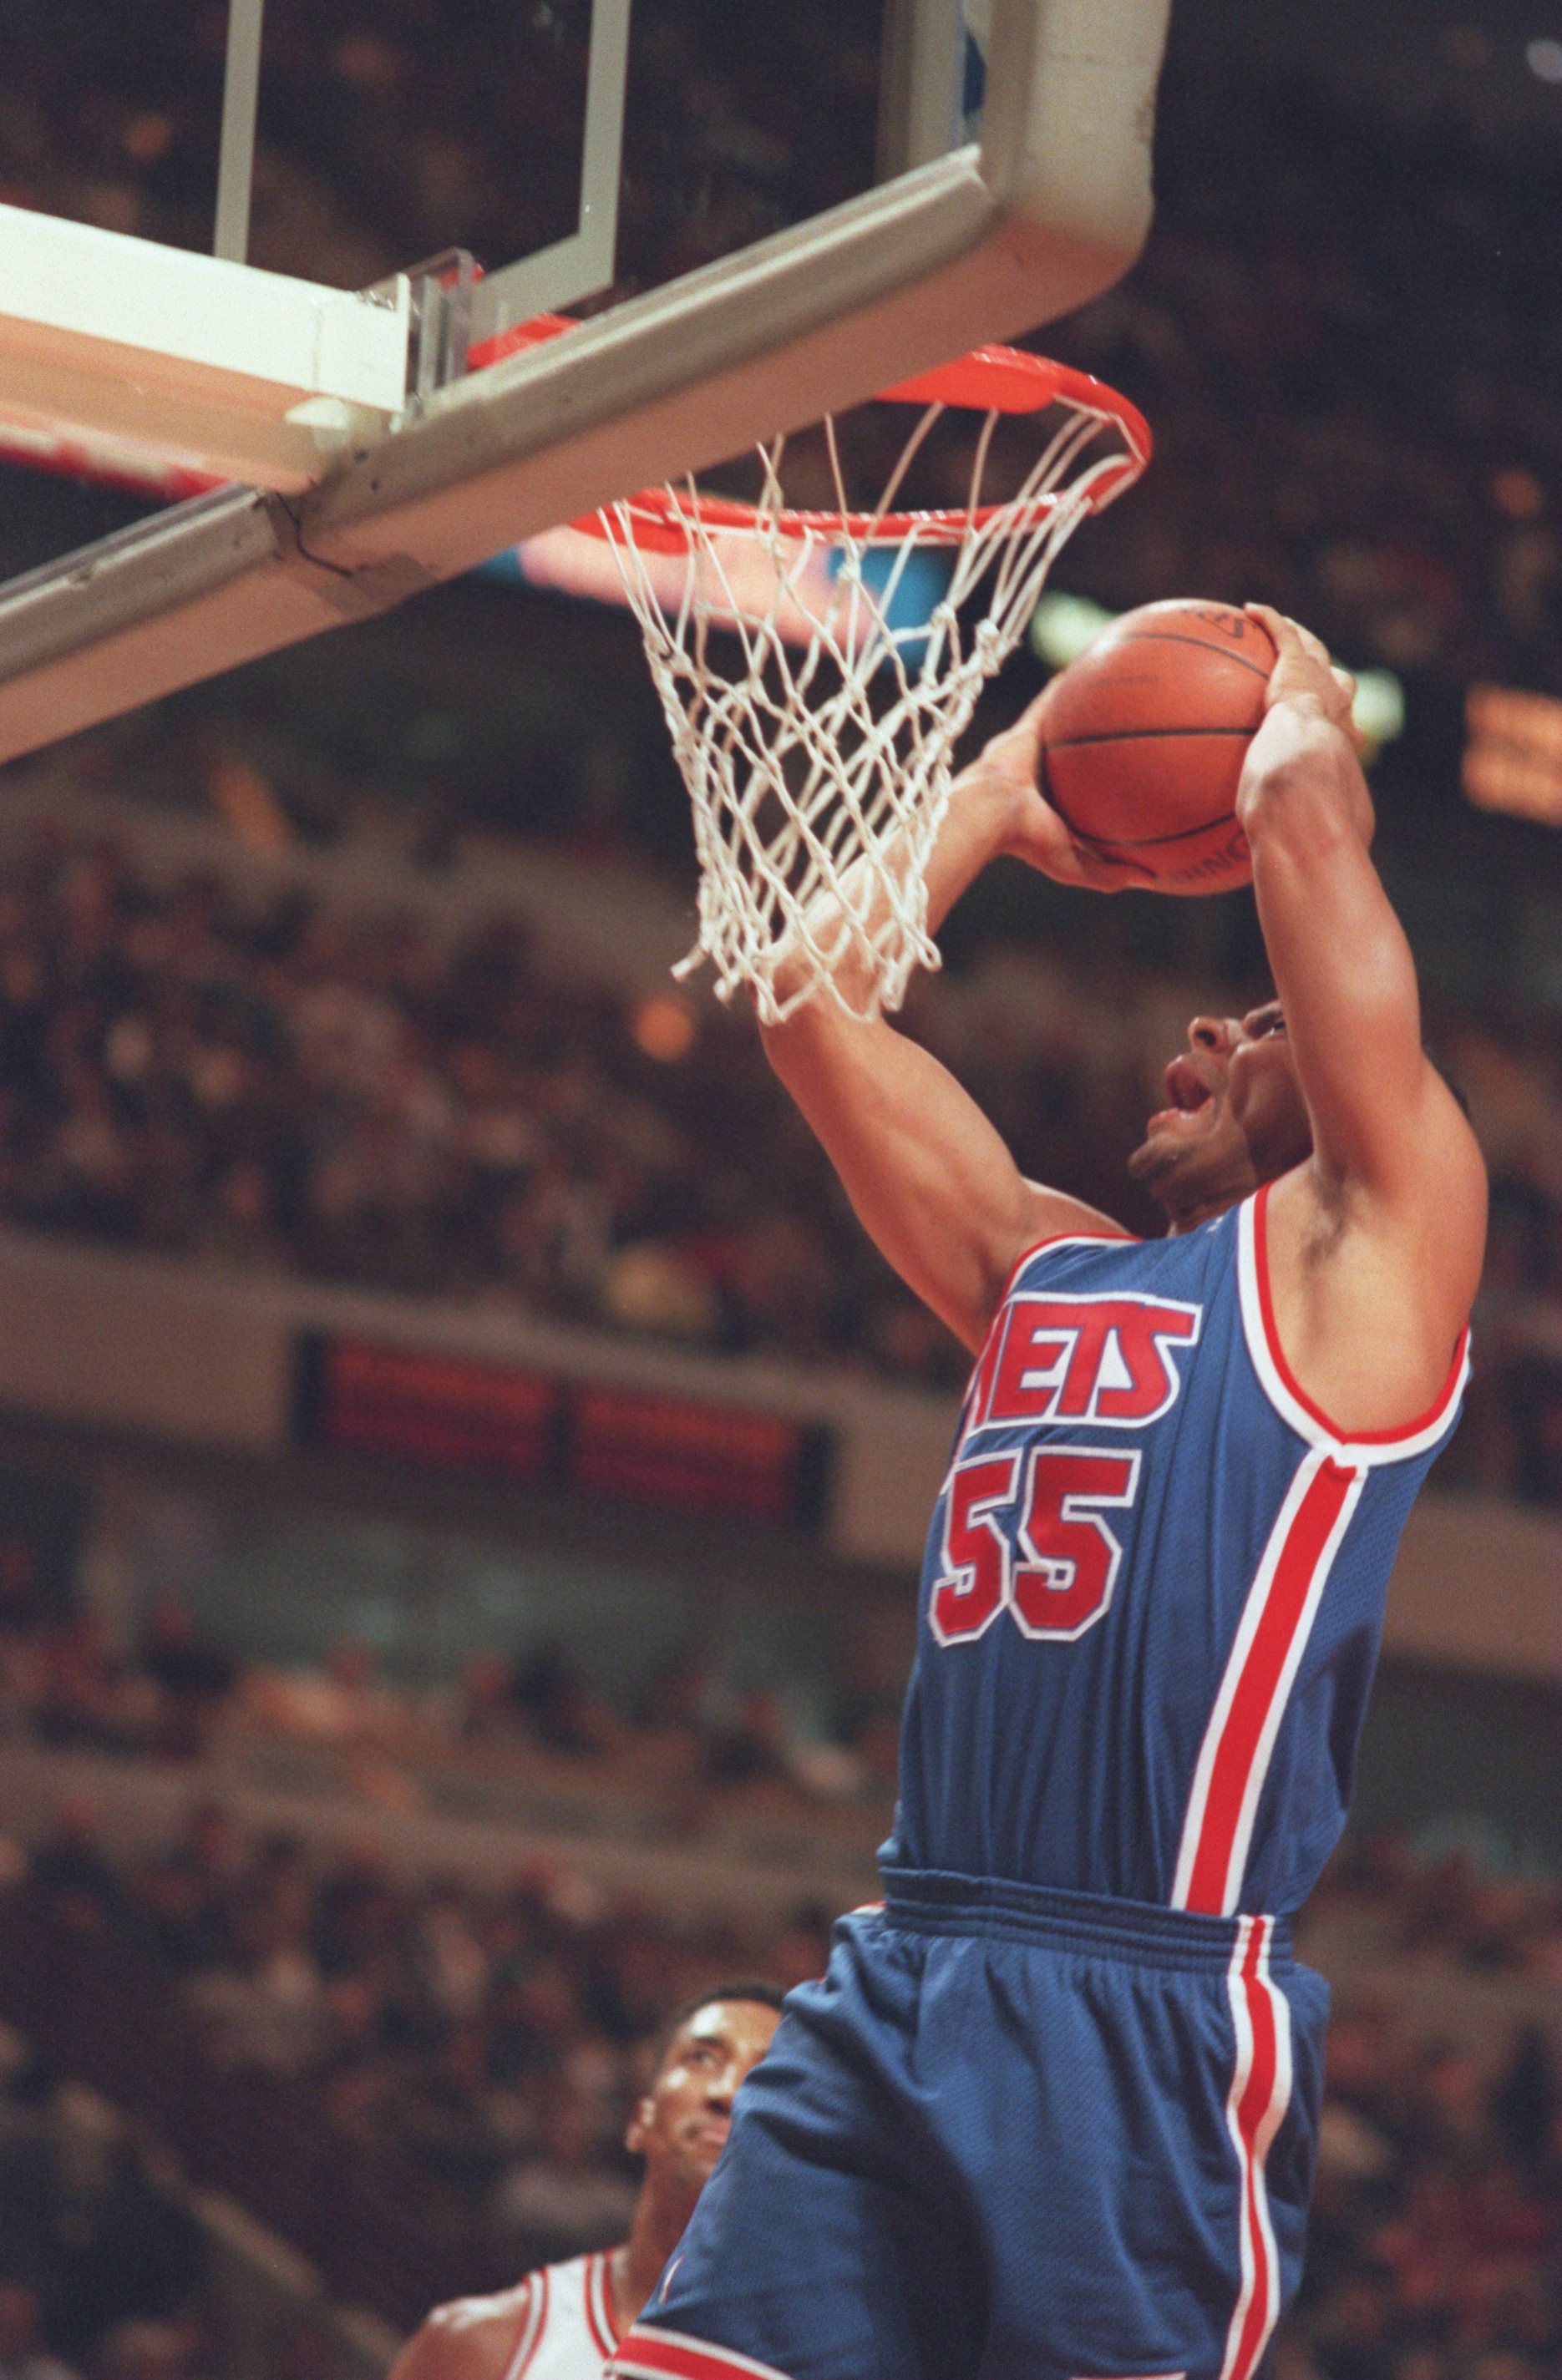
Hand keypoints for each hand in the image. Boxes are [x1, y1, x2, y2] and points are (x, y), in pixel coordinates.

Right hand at [962, 694, 1144, 892]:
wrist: (992, 813)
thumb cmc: (1026, 842)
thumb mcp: (1074, 866)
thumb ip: (1109, 873)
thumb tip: (1153, 880)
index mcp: (1053, 803)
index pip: (1084, 791)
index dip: (1105, 783)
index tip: (1132, 774)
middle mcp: (1043, 771)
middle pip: (1077, 750)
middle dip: (1098, 737)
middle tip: (1132, 724)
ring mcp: (1035, 747)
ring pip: (1068, 720)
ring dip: (1088, 702)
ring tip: (1117, 682)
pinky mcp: (1029, 727)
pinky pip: (1055, 698)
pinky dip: (1072, 683)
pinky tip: (1097, 660)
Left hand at [1240, 605, 1374, 843]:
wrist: (1304, 800)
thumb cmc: (1297, 833)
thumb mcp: (1294, 844)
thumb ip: (1285, 848)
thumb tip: (1272, 879)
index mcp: (1339, 761)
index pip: (1343, 741)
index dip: (1342, 734)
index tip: (1341, 736)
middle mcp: (1337, 722)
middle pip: (1341, 691)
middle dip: (1333, 683)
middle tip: (1321, 678)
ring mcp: (1318, 696)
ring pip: (1316, 656)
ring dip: (1301, 642)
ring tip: (1285, 632)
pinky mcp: (1294, 674)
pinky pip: (1282, 637)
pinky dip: (1270, 621)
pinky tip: (1247, 610)